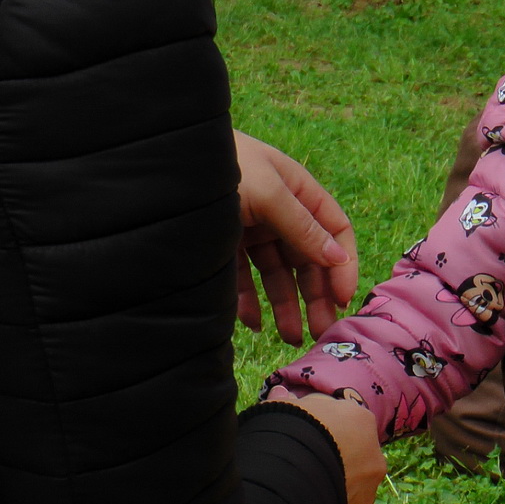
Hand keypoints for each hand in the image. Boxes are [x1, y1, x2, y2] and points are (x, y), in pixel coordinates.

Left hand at [234, 130, 357, 343]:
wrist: (161, 166)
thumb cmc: (222, 166)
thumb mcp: (269, 193)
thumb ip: (303, 226)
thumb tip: (338, 258)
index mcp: (298, 192)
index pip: (334, 230)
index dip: (343, 264)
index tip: (343, 299)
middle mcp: (278, 212)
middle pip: (307, 258)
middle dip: (316, 295)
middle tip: (321, 331)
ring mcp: (250, 229)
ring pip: (276, 274)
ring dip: (286, 305)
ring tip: (291, 337)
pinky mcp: (222, 245)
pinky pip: (242, 279)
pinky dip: (249, 302)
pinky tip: (254, 323)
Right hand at [273, 389, 386, 503]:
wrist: (287, 476)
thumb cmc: (286, 432)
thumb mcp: (283, 409)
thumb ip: (288, 402)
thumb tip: (281, 393)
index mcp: (360, 422)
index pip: (346, 425)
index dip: (322, 432)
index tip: (301, 439)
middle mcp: (373, 458)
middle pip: (353, 460)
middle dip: (332, 464)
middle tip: (300, 469)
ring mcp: (366, 494)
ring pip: (350, 493)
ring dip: (332, 493)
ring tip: (298, 496)